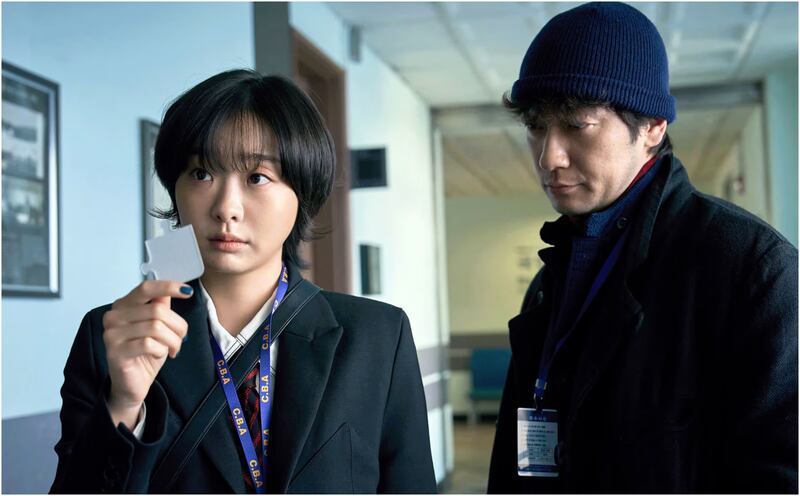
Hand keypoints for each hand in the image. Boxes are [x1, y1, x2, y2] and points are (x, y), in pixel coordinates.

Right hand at [102, 280, 191, 427]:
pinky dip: (161, 350)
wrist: (132, 384)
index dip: (168, 287)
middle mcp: (113, 316)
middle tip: (181, 339)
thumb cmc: (146, 353)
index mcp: (122, 305)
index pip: (146, 288)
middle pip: (157, 311)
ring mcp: (111, 334)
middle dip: (178, 326)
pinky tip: (159, 355)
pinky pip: (149, 344)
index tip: (188, 291)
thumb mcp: (158, 326)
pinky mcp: (115, 352)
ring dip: (172, 340)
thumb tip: (170, 290)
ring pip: (156, 327)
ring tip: (173, 349)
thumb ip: (160, 307)